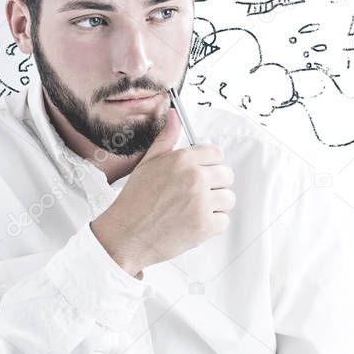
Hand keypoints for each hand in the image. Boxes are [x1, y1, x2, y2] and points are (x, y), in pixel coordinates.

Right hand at [90, 107, 234, 275]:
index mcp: (182, 160)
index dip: (209, 163)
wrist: (125, 236)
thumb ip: (166, 138)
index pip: (216, 153)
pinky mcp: (205, 226)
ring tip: (194, 208)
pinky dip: (212, 224)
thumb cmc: (134, 201)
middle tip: (197, 193)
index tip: (202, 172)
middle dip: (214, 184)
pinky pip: (224, 221)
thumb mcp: (148, 163)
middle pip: (226, 175)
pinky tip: (194, 222)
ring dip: (215, 204)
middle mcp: (195, 179)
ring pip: (228, 198)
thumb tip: (175, 117)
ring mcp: (202, 203)